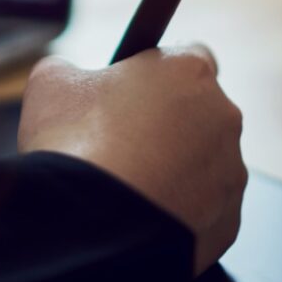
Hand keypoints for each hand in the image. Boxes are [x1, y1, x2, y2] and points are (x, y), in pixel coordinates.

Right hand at [18, 45, 246, 276]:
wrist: (89, 227)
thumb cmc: (73, 145)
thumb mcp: (50, 84)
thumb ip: (69, 69)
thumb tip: (67, 75)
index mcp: (188, 72)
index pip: (189, 55)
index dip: (156, 73)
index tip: (133, 90)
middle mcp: (223, 118)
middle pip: (198, 113)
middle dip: (165, 125)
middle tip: (119, 143)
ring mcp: (231, 173)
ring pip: (203, 166)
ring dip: (173, 171)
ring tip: (125, 187)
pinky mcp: (228, 223)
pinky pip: (204, 211)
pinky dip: (176, 212)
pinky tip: (139, 218)